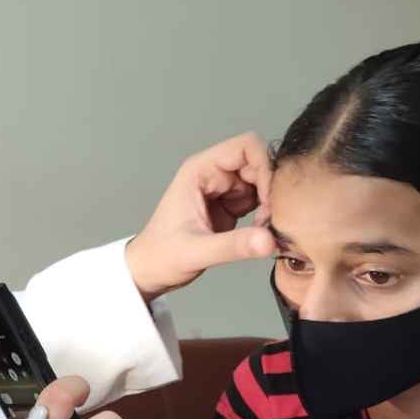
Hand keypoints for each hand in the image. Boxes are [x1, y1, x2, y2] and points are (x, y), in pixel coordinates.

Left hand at [126, 132, 276, 300]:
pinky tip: (261, 234)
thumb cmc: (160, 256)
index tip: (268, 199)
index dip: (264, 167)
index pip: (245, 147)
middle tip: (270, 221)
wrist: (149, 271)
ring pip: (262, 183)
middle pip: (259, 164)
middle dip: (271, 190)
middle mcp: (212, 174)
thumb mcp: (196, 252)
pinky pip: (259, 200)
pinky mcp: (230, 206)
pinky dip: (267, 215)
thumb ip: (232, 246)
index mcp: (199, 171)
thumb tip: (268, 241)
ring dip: (271, 204)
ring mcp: (222, 189)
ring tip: (264, 231)